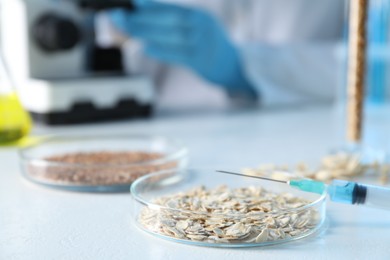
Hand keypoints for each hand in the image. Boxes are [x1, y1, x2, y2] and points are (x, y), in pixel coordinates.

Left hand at [109, 1, 256, 98]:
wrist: (235, 67)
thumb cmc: (210, 48)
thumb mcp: (199, 29)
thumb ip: (177, 25)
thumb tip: (145, 19)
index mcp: (200, 16)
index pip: (172, 8)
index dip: (151, 5)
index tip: (133, 2)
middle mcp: (203, 26)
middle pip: (168, 20)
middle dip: (142, 18)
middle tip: (121, 17)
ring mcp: (203, 43)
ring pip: (170, 36)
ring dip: (146, 33)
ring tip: (128, 30)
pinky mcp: (201, 61)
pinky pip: (177, 54)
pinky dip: (160, 51)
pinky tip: (146, 48)